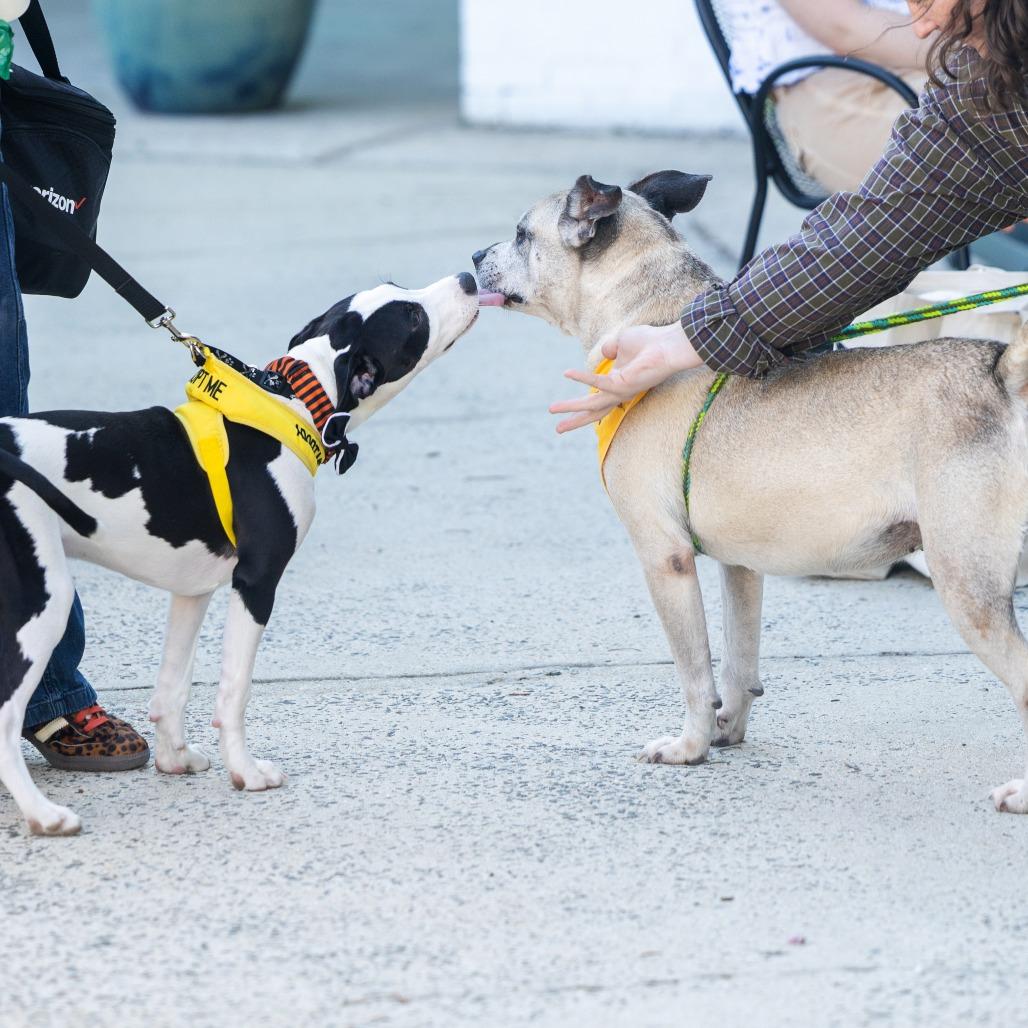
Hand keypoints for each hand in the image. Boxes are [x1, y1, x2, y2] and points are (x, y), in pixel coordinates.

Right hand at [549, 321, 701, 432]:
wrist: (668, 344)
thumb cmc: (651, 342)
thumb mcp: (623, 342)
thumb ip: (611, 348)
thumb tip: (605, 354)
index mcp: (618, 383)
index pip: (598, 399)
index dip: (584, 406)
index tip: (569, 412)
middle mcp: (619, 391)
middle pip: (593, 411)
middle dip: (574, 420)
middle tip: (557, 430)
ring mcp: (621, 391)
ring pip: (592, 404)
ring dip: (571, 408)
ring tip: (551, 409)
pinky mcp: (622, 384)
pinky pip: (598, 382)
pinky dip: (583, 378)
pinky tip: (566, 373)